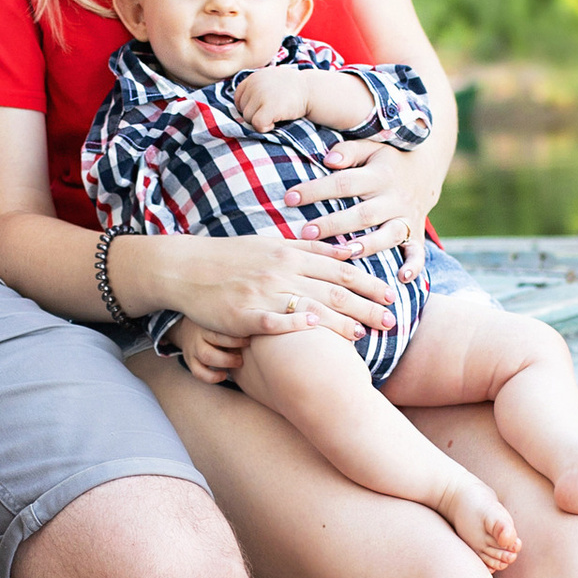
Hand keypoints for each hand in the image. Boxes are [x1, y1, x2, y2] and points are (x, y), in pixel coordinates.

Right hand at [124, 230, 395, 342]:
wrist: (185, 267)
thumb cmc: (229, 257)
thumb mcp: (270, 244)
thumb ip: (308, 248)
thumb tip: (345, 249)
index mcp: (289, 253)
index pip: (338, 269)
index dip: (367, 282)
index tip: (390, 294)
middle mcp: (281, 271)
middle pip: (332, 289)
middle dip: (365, 305)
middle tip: (392, 320)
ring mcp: (263, 292)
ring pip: (309, 306)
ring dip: (340, 321)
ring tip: (365, 334)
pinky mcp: (244, 313)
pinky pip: (273, 319)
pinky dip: (295, 323)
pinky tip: (315, 330)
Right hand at [162, 318, 249, 383]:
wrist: (190, 324)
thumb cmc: (219, 319)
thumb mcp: (229, 313)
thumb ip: (248, 316)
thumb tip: (283, 313)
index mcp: (214, 318)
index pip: (227, 321)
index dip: (243, 329)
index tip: (254, 333)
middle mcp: (202, 331)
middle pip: (218, 336)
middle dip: (235, 343)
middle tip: (249, 344)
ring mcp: (195, 346)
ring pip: (207, 355)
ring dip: (226, 360)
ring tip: (238, 361)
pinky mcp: (190, 360)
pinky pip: (198, 371)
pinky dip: (212, 376)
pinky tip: (224, 375)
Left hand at [234, 64, 311, 130]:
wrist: (312, 90)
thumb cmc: (293, 89)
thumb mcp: (271, 80)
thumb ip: (256, 88)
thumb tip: (241, 107)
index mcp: (253, 77)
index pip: (238, 97)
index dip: (249, 106)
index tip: (262, 108)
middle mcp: (254, 84)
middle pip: (242, 109)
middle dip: (255, 114)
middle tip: (273, 110)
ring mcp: (261, 95)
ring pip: (248, 118)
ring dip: (260, 121)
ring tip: (276, 114)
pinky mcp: (269, 107)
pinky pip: (257, 124)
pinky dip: (265, 128)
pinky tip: (276, 123)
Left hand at [289, 136, 440, 277]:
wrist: (425, 170)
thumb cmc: (385, 159)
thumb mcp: (370, 146)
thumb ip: (349, 150)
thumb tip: (328, 159)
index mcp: (379, 175)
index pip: (344, 183)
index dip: (316, 190)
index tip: (289, 198)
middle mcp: (394, 198)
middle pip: (363, 213)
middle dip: (334, 224)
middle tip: (306, 233)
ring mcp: (407, 218)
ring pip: (389, 234)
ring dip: (369, 246)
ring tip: (344, 253)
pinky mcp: (417, 234)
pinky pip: (418, 252)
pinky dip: (413, 265)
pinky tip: (402, 278)